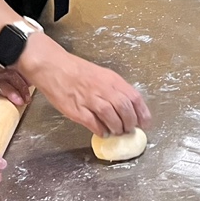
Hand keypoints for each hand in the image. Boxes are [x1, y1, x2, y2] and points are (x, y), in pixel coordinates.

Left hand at [0, 68, 30, 129]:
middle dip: (20, 85)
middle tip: (27, 99)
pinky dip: (17, 83)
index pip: (0, 84)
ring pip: (9, 75)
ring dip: (21, 82)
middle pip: (8, 75)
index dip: (11, 92)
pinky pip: (7, 81)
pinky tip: (23, 90)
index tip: (19, 102)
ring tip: (29, 94)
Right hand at [21, 36, 150, 136]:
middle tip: (129, 130)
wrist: (54, 67)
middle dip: (130, 122)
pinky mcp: (76, 109)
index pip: (134, 97)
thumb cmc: (79, 72)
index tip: (145, 123)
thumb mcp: (103, 75)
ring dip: (117, 127)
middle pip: (124, 108)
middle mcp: (103, 89)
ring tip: (117, 132)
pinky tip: (103, 133)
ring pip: (111, 116)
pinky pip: (92, 123)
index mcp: (112, 80)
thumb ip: (115, 89)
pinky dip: (100, 130)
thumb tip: (128, 108)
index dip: (142, 112)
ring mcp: (89, 99)